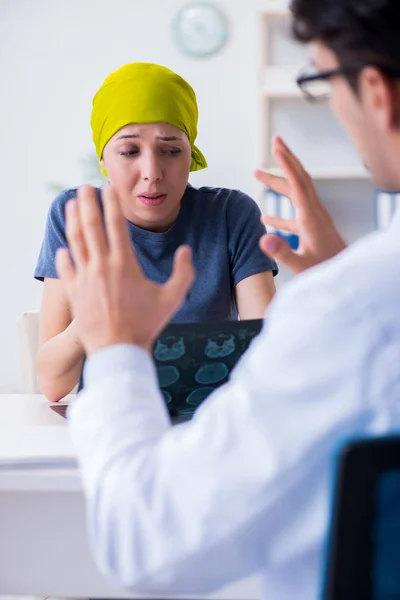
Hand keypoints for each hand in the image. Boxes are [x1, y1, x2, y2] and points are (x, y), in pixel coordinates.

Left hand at [56, 185, 194, 355]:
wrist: (119, 350)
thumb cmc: (146, 325)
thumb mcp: (172, 298)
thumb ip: (183, 272)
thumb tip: (186, 250)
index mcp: (124, 263)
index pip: (116, 224)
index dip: (111, 203)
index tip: (107, 188)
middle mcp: (101, 266)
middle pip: (91, 226)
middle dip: (87, 202)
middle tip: (85, 187)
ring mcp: (85, 278)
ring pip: (76, 242)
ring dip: (73, 221)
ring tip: (71, 205)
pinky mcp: (74, 292)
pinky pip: (66, 267)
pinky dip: (65, 255)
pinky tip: (64, 248)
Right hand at [255, 136, 346, 274]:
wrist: (345, 274)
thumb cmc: (324, 270)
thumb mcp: (300, 264)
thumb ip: (281, 251)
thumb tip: (261, 237)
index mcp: (310, 217)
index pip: (297, 184)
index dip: (286, 164)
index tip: (276, 148)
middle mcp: (314, 213)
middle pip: (299, 179)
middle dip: (287, 159)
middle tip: (274, 141)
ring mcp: (314, 219)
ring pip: (295, 193)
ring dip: (278, 182)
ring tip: (258, 174)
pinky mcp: (313, 229)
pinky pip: (293, 214)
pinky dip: (279, 211)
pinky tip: (265, 217)